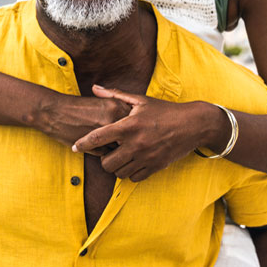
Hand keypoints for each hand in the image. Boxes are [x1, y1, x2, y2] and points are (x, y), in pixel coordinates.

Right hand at [37, 90, 131, 154]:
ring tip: (121, 149)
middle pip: (133, 134)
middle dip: (133, 139)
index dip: (136, 126)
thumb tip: (133, 123)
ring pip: (123, 146)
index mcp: (116, 105)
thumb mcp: (100, 102)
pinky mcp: (95, 146)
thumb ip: (117, 111)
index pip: (137, 119)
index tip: (137, 129)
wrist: (55, 112)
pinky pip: (109, 154)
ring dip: (122, 149)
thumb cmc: (77, 107)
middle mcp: (113, 118)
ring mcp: (105, 133)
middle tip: (132, 141)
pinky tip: (104, 151)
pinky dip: (108, 155)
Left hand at [72, 86, 209, 180]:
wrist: (192, 125)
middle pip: (106, 163)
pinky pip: (134, 178)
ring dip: (116, 166)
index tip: (75, 146)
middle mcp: (135, 144)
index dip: (83, 143)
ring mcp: (145, 158)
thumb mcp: (140, 100)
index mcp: (129, 126)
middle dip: (102, 158)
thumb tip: (95, 88)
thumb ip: (115, 95)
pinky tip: (132, 161)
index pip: (98, 137)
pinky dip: (130, 172)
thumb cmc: (164, 110)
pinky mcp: (155, 167)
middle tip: (107, 151)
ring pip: (119, 173)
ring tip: (120, 156)